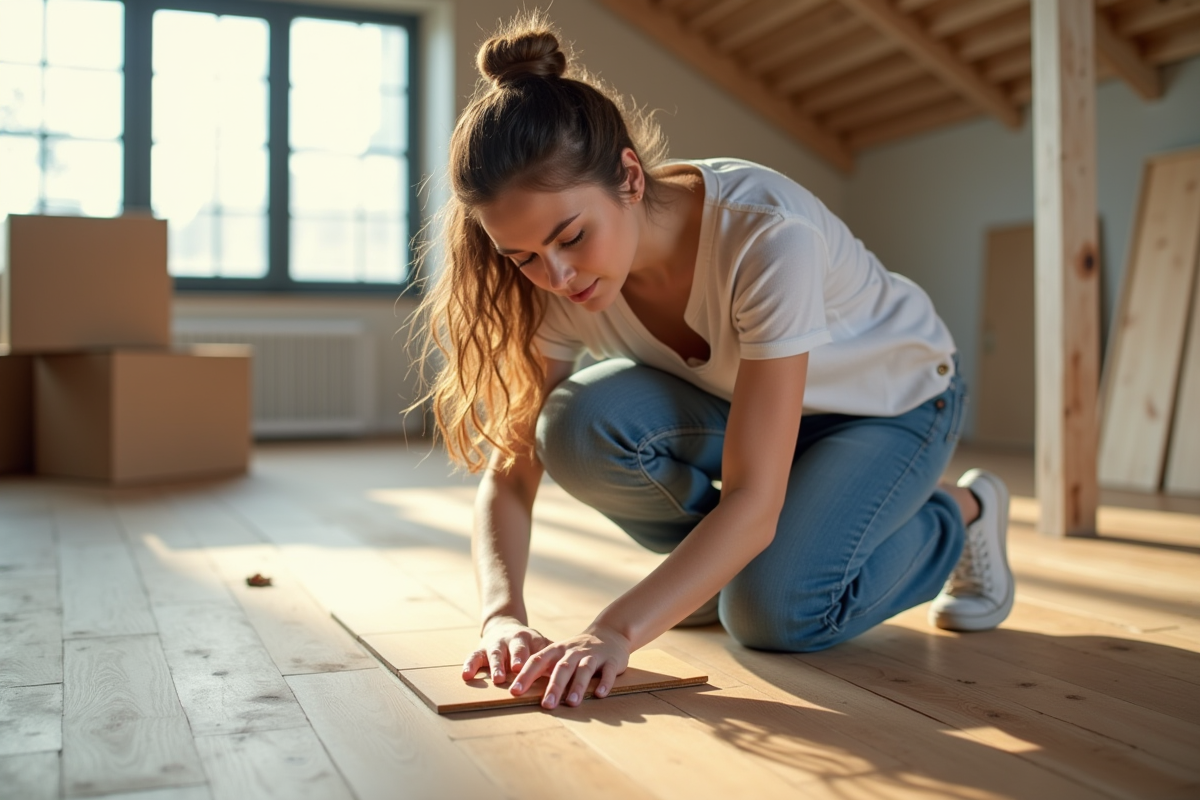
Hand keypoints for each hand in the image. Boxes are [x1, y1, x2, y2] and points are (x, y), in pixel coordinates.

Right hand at [462, 616, 549, 685]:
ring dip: (497, 665)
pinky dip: (470, 665)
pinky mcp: (480, 649)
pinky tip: (466, 675)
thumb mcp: (541, 646)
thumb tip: (578, 676)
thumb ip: (554, 659)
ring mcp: (495, 644)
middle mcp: (512, 640)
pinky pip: (473, 656)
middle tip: (519, 671)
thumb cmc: (528, 643)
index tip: (545, 672)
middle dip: (516, 661)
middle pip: (516, 649)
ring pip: (496, 653)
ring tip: (498, 679)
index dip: (541, 661)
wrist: (504, 626)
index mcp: (530, 639)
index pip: (537, 651)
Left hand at [509, 624, 630, 708]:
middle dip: (554, 687)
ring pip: (584, 670)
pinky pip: (608, 672)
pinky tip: (600, 694)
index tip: (515, 691)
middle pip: (562, 668)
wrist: (609, 633)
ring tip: (572, 702)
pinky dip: (604, 682)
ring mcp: (593, 655)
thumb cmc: (577, 651)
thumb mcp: (559, 654)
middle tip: (546, 705)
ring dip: (578, 686)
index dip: (526, 676)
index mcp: (557, 650)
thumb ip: (543, 669)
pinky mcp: (611, 660)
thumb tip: (518, 690)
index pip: (538, 661)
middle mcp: (574, 652)